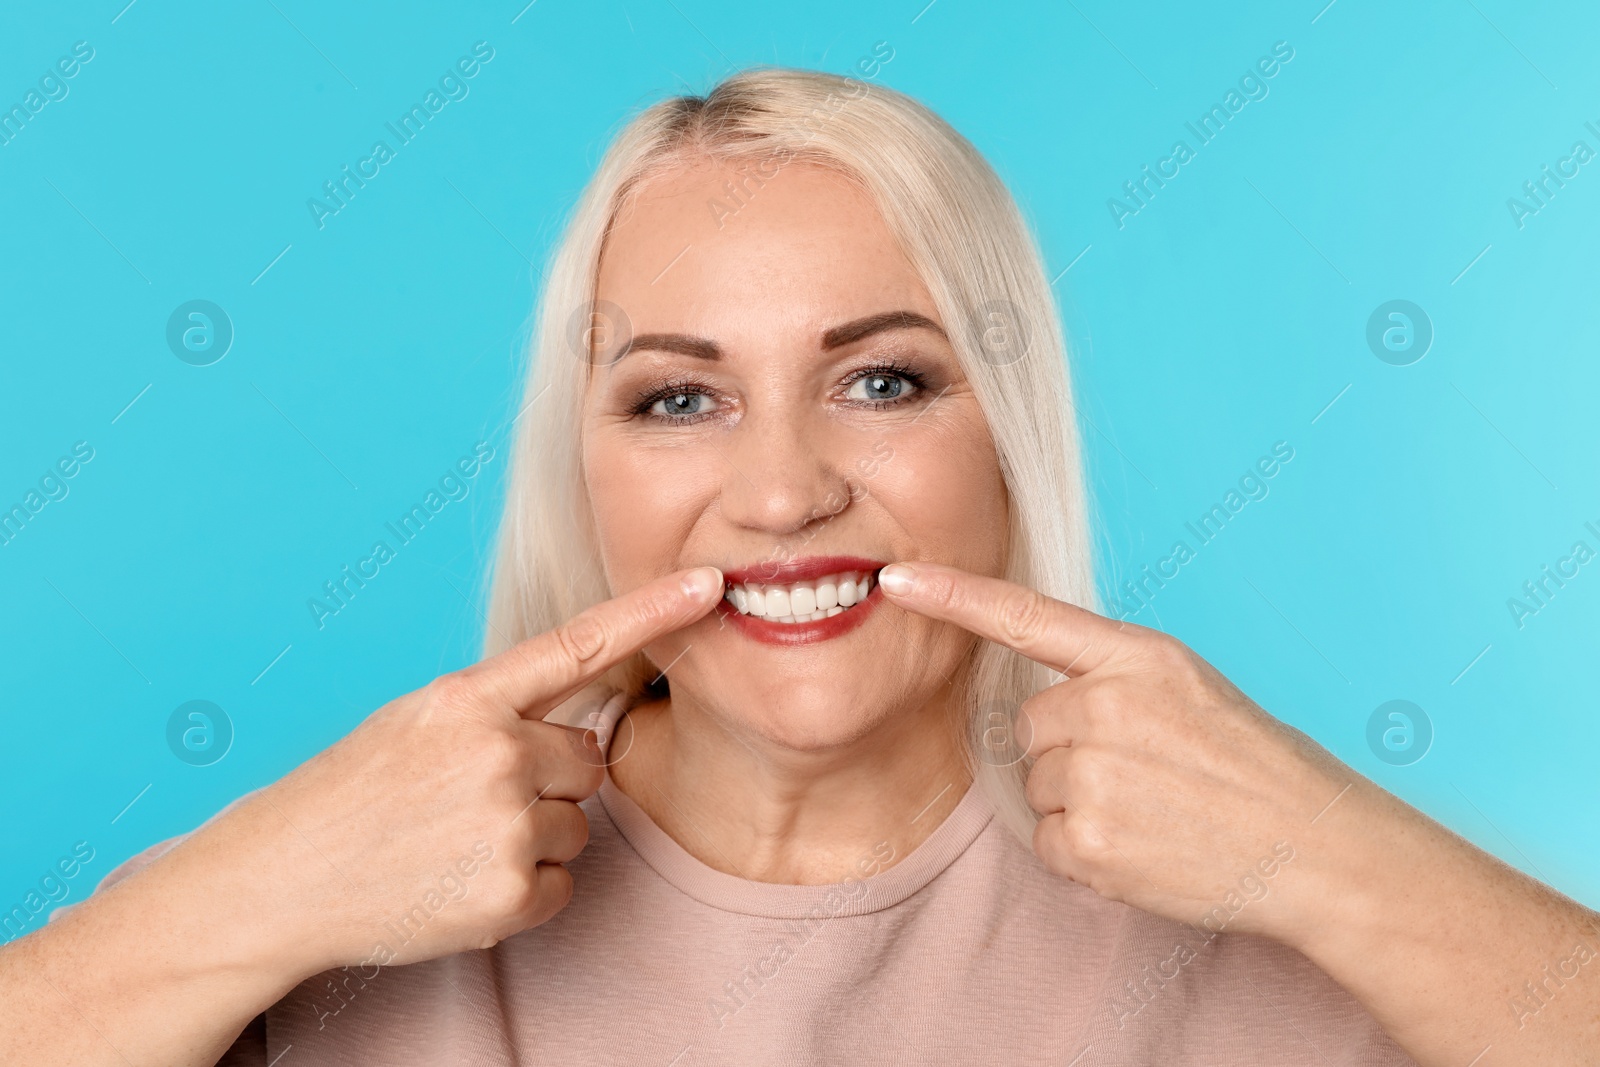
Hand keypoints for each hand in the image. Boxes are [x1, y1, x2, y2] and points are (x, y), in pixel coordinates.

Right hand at [201, 566, 724, 975]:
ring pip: (579, 824)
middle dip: (547, 782)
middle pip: (586, 761)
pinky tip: (463, 883)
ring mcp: (504, 824)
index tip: (710, 585)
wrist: (280, 881)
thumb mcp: (416, 723)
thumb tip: (575, 729)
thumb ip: (495, 712)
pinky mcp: (509, 893)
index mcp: (467, 699)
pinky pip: (563, 884)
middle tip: (473, 803)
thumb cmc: (351, 797)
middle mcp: (494, 753)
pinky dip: (525, 891)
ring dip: (536, 839)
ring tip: (457, 844)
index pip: (577, 645)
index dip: (651, 611)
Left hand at [877, 561, 1353, 940]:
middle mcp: (1107, 706)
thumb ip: (1113, 679)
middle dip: (1071, 754)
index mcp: (1138, 657)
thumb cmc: (1256, 768)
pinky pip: (1046, 840)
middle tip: (1146, 777)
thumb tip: (1045, 702)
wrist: (1316, 849)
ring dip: (1078, 805)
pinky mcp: (1087, 840)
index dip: (954, 596)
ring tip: (1154, 813)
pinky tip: (1143, 850)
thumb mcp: (1190, 688)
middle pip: (1031, 728)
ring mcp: (1094, 774)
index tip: (896, 579)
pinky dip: (1083, 853)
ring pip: (1037, 784)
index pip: (1026, 616)